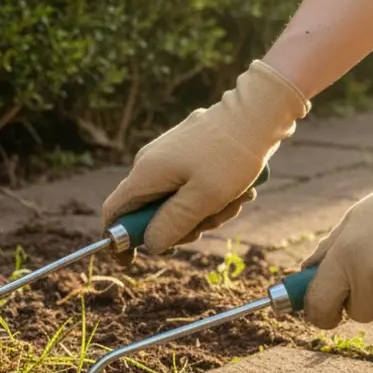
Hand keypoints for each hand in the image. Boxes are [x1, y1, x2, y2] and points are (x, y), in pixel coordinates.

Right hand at [101, 60, 309, 265]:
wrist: (259, 112)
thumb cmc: (232, 156)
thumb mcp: (203, 199)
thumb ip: (172, 225)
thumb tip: (150, 244)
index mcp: (146, 173)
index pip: (114, 212)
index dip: (118, 240)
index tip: (133, 260)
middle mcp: (150, 163)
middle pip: (149, 212)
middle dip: (180, 227)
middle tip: (212, 223)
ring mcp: (168, 156)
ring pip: (175, 202)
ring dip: (204, 212)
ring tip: (236, 201)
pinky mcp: (187, 152)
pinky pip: (190, 186)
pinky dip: (211, 196)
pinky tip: (238, 189)